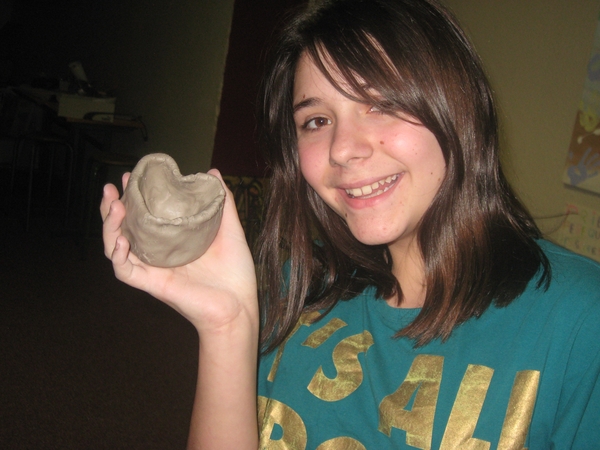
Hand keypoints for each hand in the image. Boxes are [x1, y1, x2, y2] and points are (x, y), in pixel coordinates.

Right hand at [100, 170, 258, 333]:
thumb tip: (213, 173)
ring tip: (113, 205)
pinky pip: (126, 272)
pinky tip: (121, 239)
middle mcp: (157, 254)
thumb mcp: (230, 230)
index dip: (134, 196)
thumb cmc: (235, 273)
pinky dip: (119, 256)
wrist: (239, 305)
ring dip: (109, 227)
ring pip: (116, 248)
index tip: (132, 175)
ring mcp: (153, 270)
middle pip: (123, 229)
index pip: (144, 216)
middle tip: (112, 187)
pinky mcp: (154, 285)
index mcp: (171, 242)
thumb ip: (223, 203)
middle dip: (112, 207)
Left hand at [568, 147, 599, 185]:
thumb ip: (571, 166)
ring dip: (596, 164)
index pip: (583, 158)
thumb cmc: (570, 175)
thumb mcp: (569, 170)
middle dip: (593, 158)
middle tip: (597, 154)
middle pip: (589, 161)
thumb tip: (572, 162)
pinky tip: (597, 172)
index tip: (590, 148)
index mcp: (579, 165)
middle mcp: (583, 168)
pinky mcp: (586, 177)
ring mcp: (585, 172)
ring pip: (592, 167)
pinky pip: (591, 175)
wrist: (571, 181)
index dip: (586, 153)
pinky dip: (594, 174)